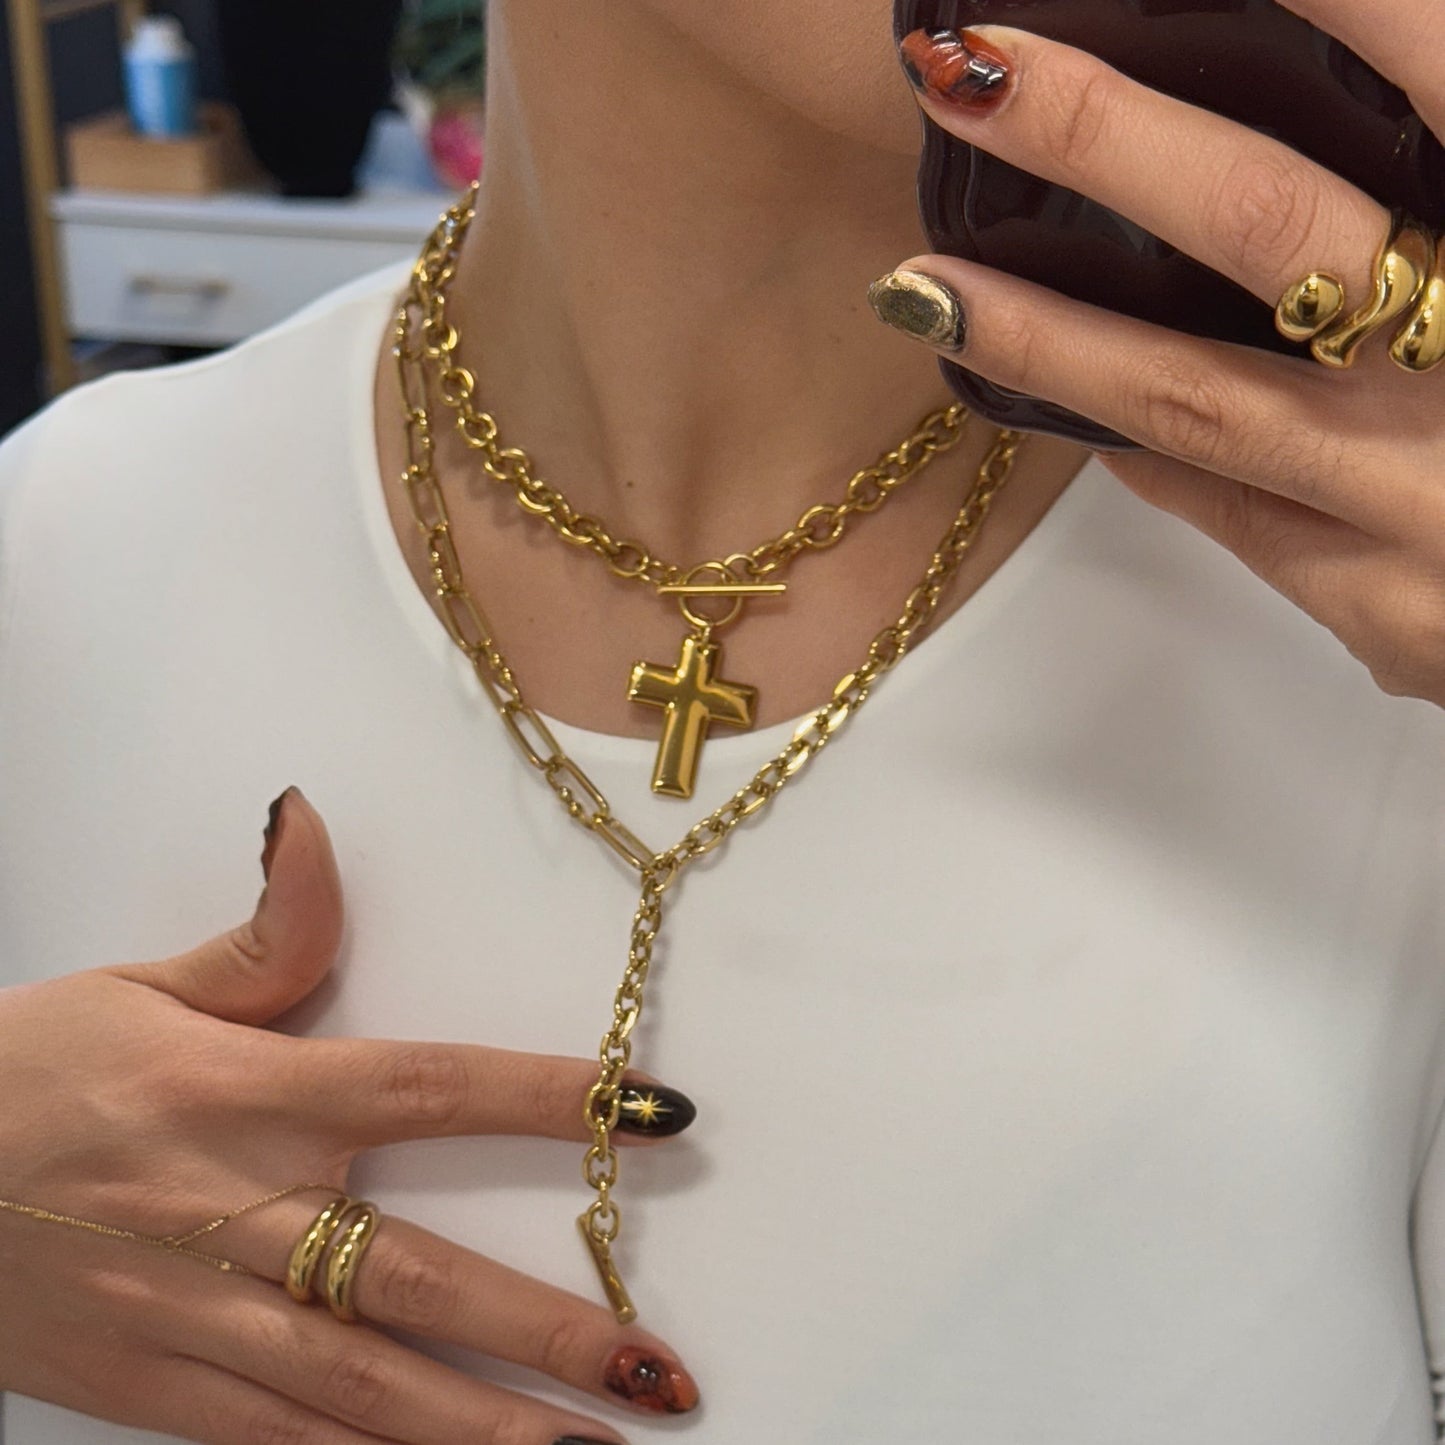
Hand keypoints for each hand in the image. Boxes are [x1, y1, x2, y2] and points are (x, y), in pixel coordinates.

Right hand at [0, 787, 697, 1444]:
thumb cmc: (25, 1073)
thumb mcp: (141, 985)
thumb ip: (264, 926)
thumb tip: (310, 818)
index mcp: (250, 1096)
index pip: (433, 1086)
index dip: (553, 1099)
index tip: (659, 1113)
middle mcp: (239, 1213)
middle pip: (419, 1279)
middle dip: (545, 1332)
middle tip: (659, 1373)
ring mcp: (197, 1320)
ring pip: (362, 1395)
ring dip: (485, 1435)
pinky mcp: (153, 1395)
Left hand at [878, 4, 1444, 707]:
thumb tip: (1398, 89)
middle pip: (1277, 230)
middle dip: (1106, 138)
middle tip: (959, 68)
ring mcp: (1432, 519)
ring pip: (1199, 408)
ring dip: (1047, 335)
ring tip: (923, 283)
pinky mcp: (1390, 619)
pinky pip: (1235, 512)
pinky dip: (1154, 450)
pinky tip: (1077, 401)